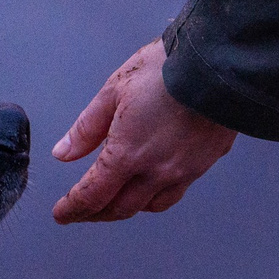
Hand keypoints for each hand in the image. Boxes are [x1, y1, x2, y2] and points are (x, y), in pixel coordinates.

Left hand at [51, 40, 236, 223]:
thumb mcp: (113, 90)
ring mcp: (184, 171)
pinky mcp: (205, 163)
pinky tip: (151, 183)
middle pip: (121, 208)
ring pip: (150, 205)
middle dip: (96, 214)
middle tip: (82, 211)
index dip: (73, 209)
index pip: (93, 196)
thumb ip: (87, 128)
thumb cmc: (166, 69)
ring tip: (115, 198)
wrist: (216, 64)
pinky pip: (176, 191)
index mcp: (128, 154)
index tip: (62, 214)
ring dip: (128, 207)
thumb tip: (64, 152)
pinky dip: (156, 195)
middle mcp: (157, 171)